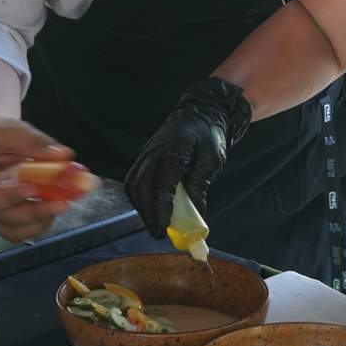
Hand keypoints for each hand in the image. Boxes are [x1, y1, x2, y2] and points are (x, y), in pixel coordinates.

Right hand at [0, 114, 76, 242]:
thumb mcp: (7, 129)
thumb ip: (33, 142)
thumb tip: (61, 155)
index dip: (11, 196)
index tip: (32, 189)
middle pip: (6, 219)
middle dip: (36, 212)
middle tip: (60, 201)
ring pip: (18, 230)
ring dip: (42, 219)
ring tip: (60, 201)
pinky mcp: (12, 214)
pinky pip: (27, 227)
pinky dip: (44, 218)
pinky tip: (56, 202)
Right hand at [124, 77, 251, 237]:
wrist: (200, 114)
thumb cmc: (208, 136)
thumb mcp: (212, 160)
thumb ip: (201, 185)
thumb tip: (196, 214)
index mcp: (175, 151)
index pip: (163, 183)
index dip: (162, 207)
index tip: (164, 226)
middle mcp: (155, 152)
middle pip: (142, 186)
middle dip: (148, 212)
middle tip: (159, 232)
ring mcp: (146, 153)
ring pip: (133, 184)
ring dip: (141, 207)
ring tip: (154, 224)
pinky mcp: (143, 156)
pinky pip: (134, 180)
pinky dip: (138, 197)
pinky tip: (148, 209)